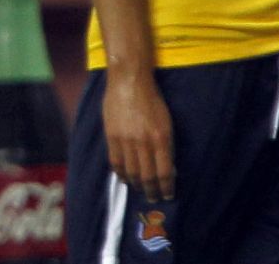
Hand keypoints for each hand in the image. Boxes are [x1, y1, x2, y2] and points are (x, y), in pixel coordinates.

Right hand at [102, 72, 175, 202]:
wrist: (129, 82)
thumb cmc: (152, 100)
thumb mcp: (166, 122)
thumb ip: (165, 144)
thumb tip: (167, 166)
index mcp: (161, 139)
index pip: (164, 173)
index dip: (166, 188)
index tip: (167, 195)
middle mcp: (144, 142)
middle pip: (147, 176)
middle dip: (151, 190)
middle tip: (153, 198)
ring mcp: (126, 140)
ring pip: (131, 171)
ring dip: (136, 184)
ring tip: (138, 189)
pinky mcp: (112, 135)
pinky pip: (115, 161)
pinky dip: (120, 173)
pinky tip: (124, 177)